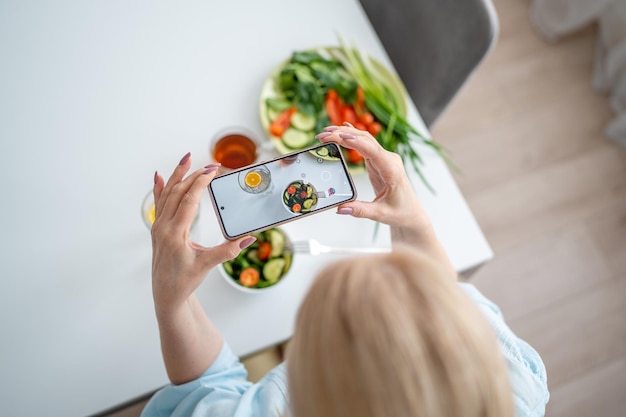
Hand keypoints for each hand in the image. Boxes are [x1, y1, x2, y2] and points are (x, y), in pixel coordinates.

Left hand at [151, 153, 254, 312]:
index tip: (212, 171)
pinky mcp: (158, 228)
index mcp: (175, 234)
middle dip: (193, 175)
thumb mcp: (207, 265)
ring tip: (187, 159)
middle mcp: (163, 227)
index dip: (200, 183)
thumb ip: (228, 251)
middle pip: (177, 192)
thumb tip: (249, 238)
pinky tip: (159, 176)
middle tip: (210, 165)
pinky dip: (159, 188)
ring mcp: (158, 226)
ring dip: (177, 176)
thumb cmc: (184, 281)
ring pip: (166, 194)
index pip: (188, 201)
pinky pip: (158, 203)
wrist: (166, 294)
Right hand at [316, 125, 429, 232]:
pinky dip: (352, 138)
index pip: (373, 151)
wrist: (411, 213)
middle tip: (323, 134)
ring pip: (364, 140)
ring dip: (346, 134)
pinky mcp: (378, 161)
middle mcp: (389, 160)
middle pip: (365, 140)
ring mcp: (384, 159)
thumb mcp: (380, 214)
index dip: (356, 142)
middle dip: (344, 134)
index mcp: (392, 170)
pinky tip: (342, 130)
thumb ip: (360, 210)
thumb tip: (340, 208)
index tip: (340, 136)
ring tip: (327, 132)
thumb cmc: (401, 212)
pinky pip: (364, 145)